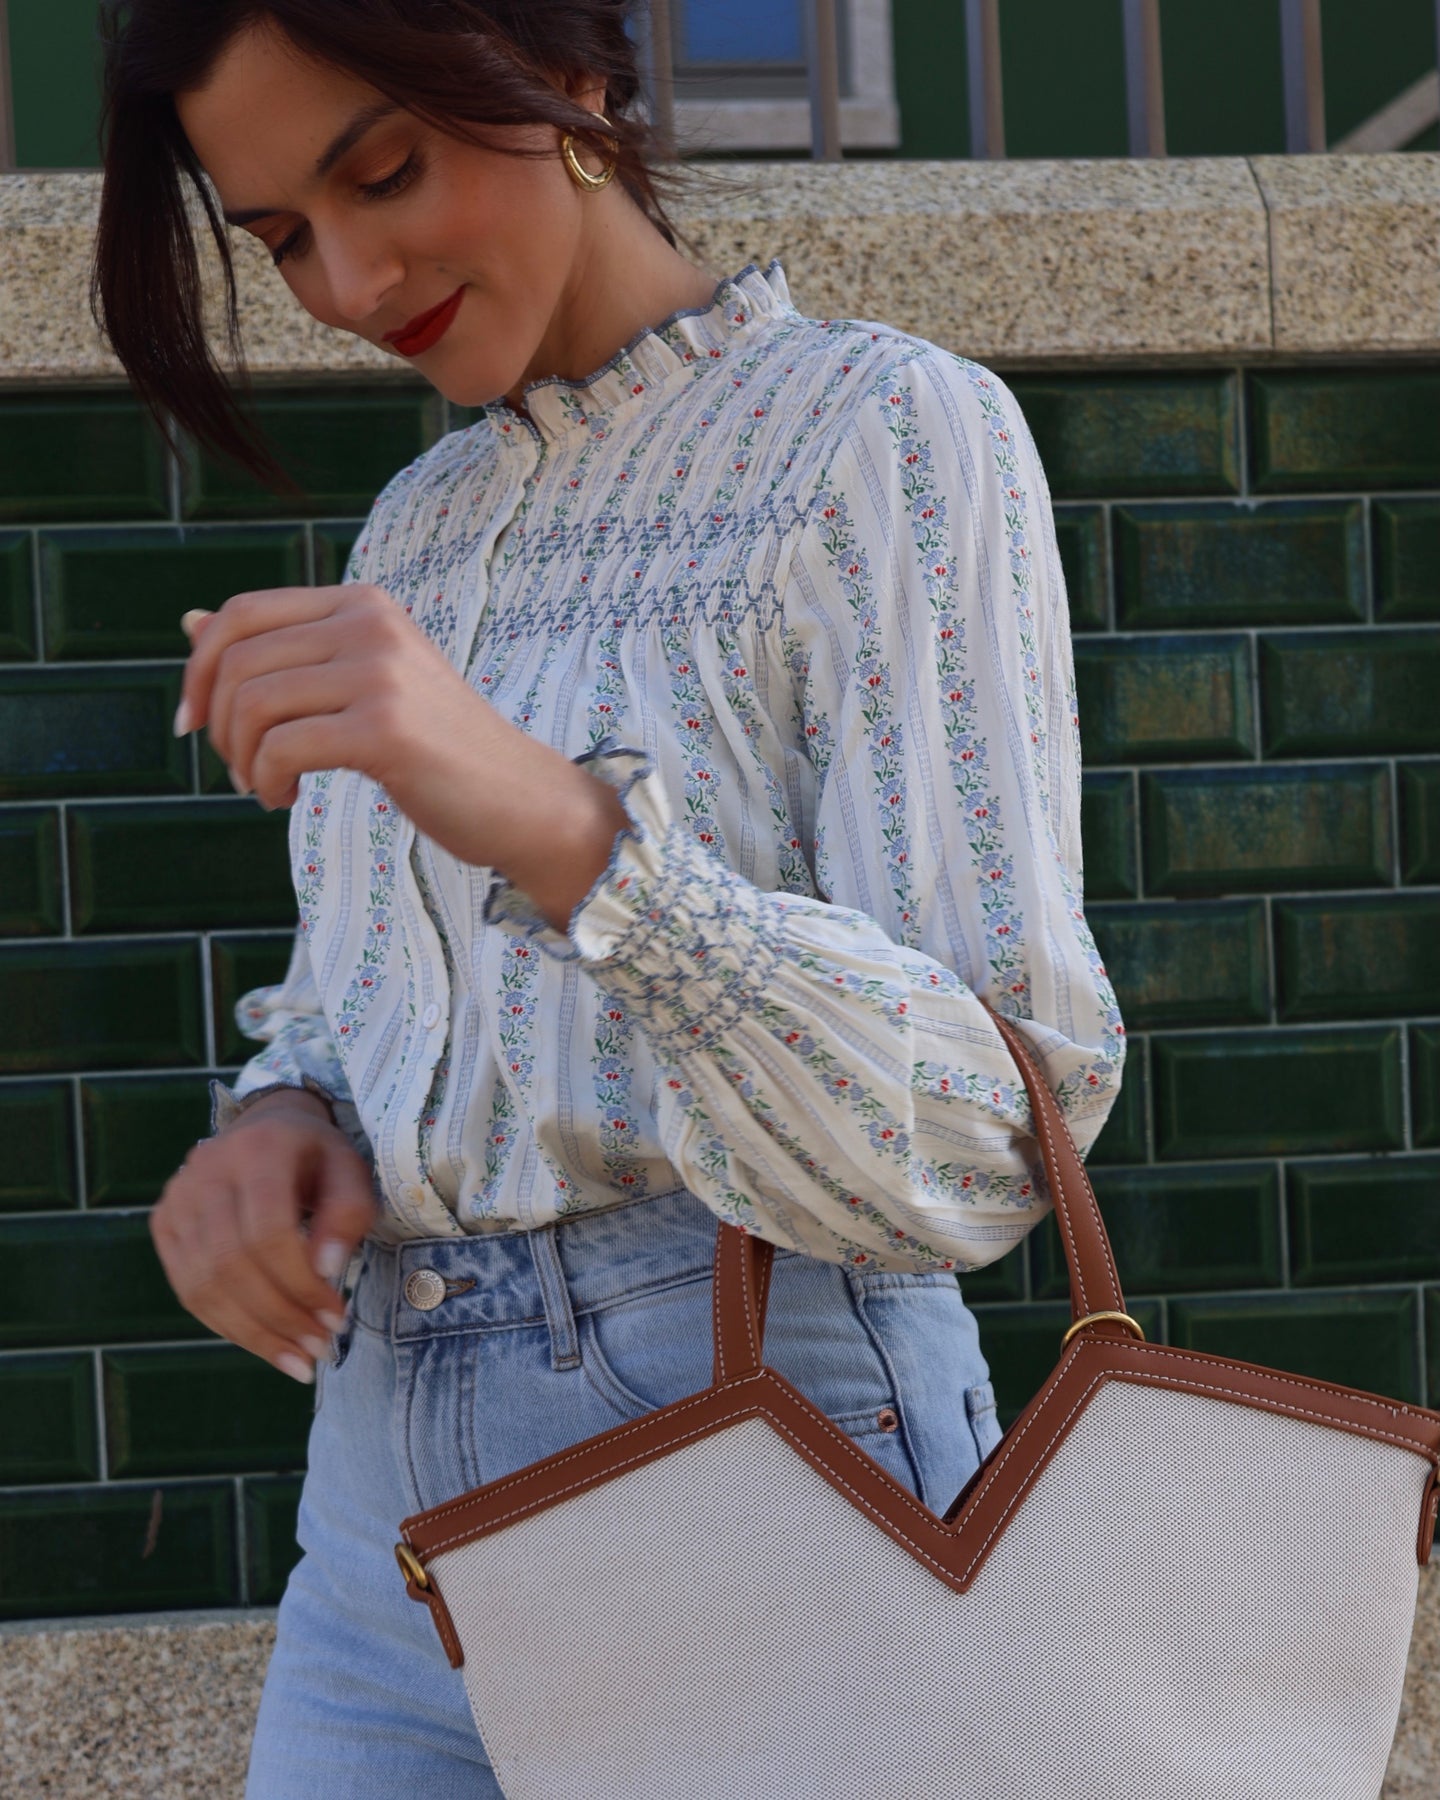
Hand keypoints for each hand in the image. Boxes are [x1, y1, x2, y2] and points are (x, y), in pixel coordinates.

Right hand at [151, 1087, 376, 1381]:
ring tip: (298, 1358)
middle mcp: (205, 1171)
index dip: (300, 1283)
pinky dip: (228, 1325)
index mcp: (258, 1150)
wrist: (267, 1127)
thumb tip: (326, 1271)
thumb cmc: (317, 1157)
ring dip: (254, 1333)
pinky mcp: (163, 1223)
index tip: (336, 1317)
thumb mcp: (350, 1172)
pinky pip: (189, 1290)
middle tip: (319, 1349)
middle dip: (279, 1317)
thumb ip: (348, 1215)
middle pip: (231, 1264)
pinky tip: (265, 1342)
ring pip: (204, 1285)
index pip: (268, 1231)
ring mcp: (176, 1198)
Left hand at [177, 589, 627, 929]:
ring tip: (263, 787)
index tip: (194, 723)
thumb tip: (189, 622)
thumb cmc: (437, 748)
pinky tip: (285, 799)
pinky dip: (267, 781)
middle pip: (238, 659)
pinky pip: (282, 748)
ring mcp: (380, 673)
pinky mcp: (385, 728)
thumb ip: (283, 651)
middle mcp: (370, 624)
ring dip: (241, 759)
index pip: (243, 612)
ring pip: (253, 704)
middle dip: (215, 722)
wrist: (520, 797)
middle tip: (235, 768)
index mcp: (363, 603)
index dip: (200, 668)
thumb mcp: (358, 684)